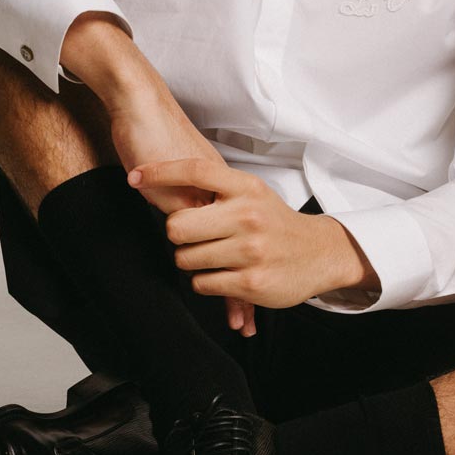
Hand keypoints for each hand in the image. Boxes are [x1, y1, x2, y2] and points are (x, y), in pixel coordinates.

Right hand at [104, 78, 256, 335]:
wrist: (140, 105)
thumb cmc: (154, 132)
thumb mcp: (175, 171)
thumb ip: (188, 193)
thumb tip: (191, 216)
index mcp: (225, 188)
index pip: (247, 236)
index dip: (254, 265)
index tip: (263, 294)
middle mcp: (223, 197)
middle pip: (243, 252)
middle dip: (243, 288)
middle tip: (247, 320)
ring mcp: (206, 202)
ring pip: (230, 258)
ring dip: (231, 292)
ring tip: (241, 322)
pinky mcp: (185, 205)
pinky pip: (204, 252)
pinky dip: (216, 282)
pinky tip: (223, 307)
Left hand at [126, 158, 363, 310]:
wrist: (319, 253)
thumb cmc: (275, 222)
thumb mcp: (253, 193)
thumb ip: (217, 188)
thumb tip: (164, 180)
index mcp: (246, 188)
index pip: (195, 171)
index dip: (160, 172)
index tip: (135, 176)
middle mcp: (248, 215)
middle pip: (177, 225)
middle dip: (178, 235)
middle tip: (194, 236)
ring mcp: (250, 250)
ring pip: (185, 259)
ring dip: (192, 260)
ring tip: (215, 255)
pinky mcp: (250, 282)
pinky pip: (201, 283)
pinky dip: (205, 281)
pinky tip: (225, 274)